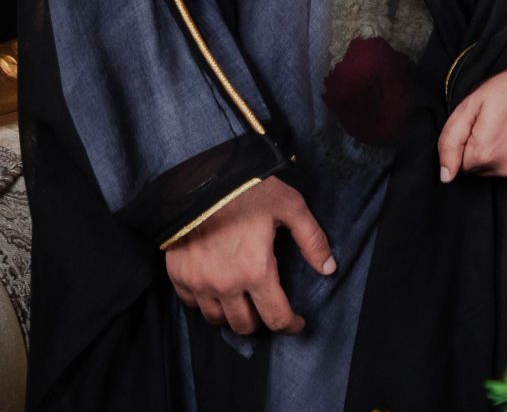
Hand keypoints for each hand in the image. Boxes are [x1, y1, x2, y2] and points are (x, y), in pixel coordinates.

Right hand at [163, 175, 333, 336]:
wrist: (200, 180)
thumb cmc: (248, 191)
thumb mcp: (291, 207)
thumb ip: (312, 240)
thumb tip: (328, 268)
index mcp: (256, 271)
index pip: (275, 317)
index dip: (290, 325)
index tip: (297, 323)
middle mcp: (225, 285)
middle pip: (244, 325)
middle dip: (262, 323)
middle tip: (270, 309)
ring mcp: (198, 283)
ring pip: (216, 319)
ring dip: (233, 315)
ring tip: (245, 301)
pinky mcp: (178, 276)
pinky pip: (192, 305)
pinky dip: (207, 303)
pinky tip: (218, 290)